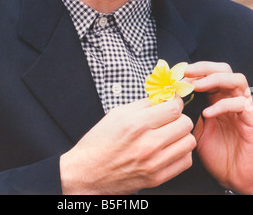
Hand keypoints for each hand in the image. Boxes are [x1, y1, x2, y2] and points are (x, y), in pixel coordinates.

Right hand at [59, 97, 195, 194]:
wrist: (87, 173)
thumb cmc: (99, 142)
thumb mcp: (117, 114)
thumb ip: (143, 104)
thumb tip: (162, 97)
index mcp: (136, 123)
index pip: (173, 108)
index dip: (176, 101)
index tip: (173, 101)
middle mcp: (147, 143)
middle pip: (185, 123)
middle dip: (180, 117)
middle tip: (171, 118)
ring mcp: (154, 162)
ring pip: (189, 142)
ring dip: (182, 135)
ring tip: (171, 134)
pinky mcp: (157, 178)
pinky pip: (185, 161)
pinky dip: (180, 153)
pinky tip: (169, 149)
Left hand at [185, 61, 252, 193]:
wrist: (233, 176)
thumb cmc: (216, 153)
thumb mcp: (195, 129)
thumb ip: (187, 112)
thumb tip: (170, 97)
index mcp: (217, 97)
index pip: (209, 73)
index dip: (193, 70)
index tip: (175, 73)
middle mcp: (231, 98)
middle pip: (223, 69)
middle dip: (203, 68)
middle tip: (186, 73)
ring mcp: (244, 107)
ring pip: (236, 80)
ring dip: (214, 79)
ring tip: (195, 86)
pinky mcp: (251, 120)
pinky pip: (240, 104)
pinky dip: (222, 105)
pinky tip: (207, 113)